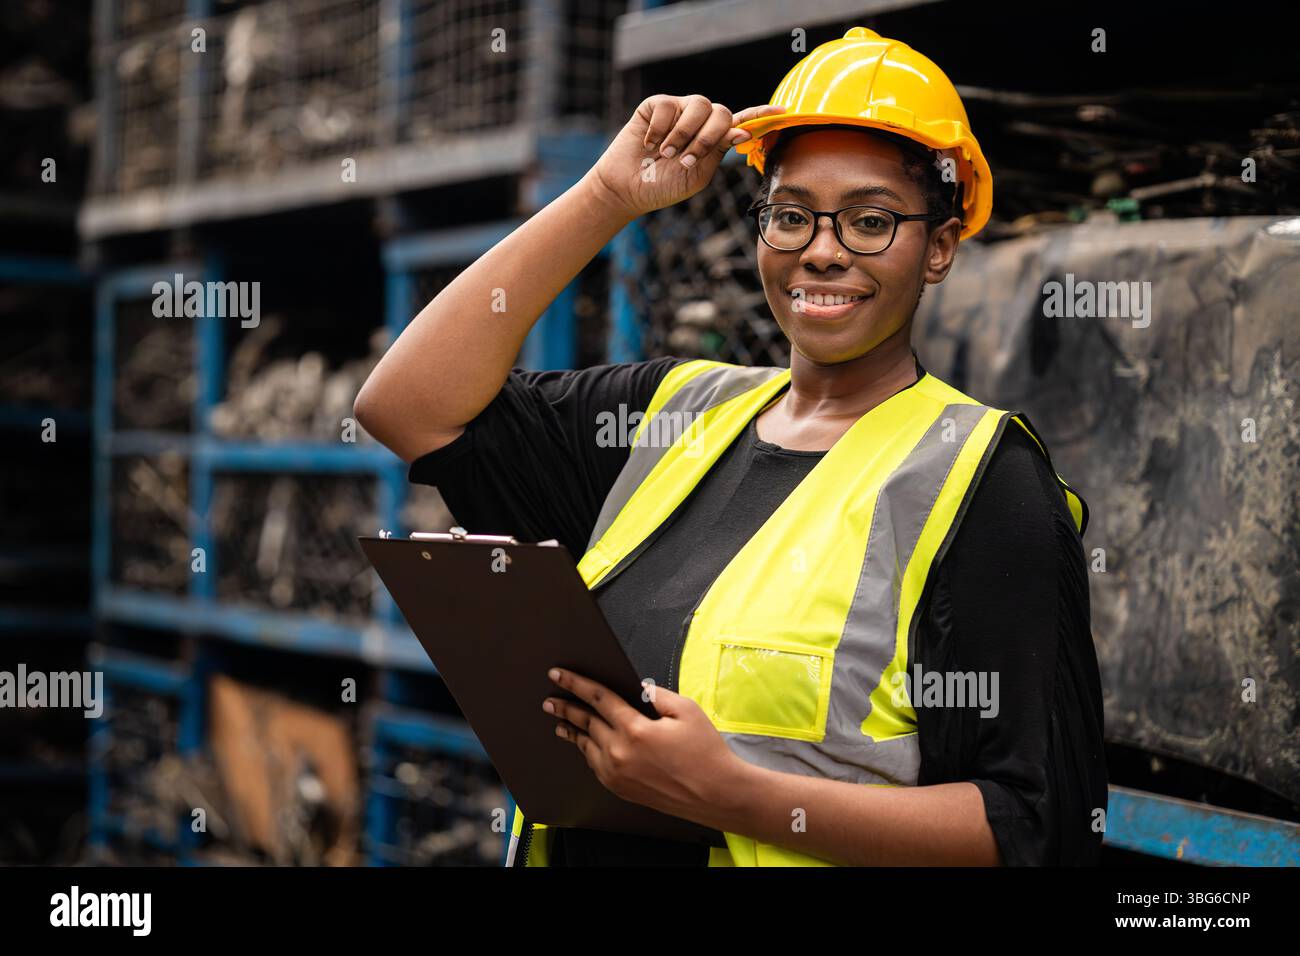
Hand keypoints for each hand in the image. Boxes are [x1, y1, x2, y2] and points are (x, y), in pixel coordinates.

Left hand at [542, 667, 744, 823]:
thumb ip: (656, 694)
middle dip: (566, 708)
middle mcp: (620, 753)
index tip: (558, 675)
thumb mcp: (686, 710)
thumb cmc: (705, 751)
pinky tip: (584, 744)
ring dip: (571, 731)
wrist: (716, 794)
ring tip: (560, 722)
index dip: (575, 684)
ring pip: (586, 746)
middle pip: (585, 722)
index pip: (597, 698)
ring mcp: (617, 774)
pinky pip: (595, 765)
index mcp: (635, 729)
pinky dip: (587, 751)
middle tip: (550, 700)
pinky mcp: (620, 789)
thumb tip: (637, 688)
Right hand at [589, 95, 785, 218]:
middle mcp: (701, 119)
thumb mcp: (697, 173)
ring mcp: (679, 109)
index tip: (784, 111)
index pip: (743, 121)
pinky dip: (659, 129)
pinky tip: (649, 143)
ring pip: (698, 105)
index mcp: (715, 138)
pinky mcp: (657, 105)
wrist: (628, 187)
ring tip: (665, 154)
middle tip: (685, 161)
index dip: (763, 114)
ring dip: (683, 135)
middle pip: (721, 112)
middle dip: (706, 138)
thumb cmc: (663, 185)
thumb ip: (718, 151)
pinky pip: (668, 105)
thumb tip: (743, 131)